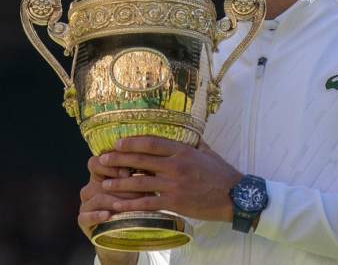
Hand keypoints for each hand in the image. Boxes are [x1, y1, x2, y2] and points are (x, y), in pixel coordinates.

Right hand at [79, 156, 143, 264]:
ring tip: (130, 204)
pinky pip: (86, 217)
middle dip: (119, 185)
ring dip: (115, 200)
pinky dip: (97, 216)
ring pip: (97, 198)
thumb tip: (150, 165)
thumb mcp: (139, 189)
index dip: (110, 165)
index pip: (96, 162)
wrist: (127, 234)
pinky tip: (107, 215)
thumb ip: (140, 176)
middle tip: (136, 190)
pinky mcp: (83, 221)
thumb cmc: (136, 205)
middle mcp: (91, 188)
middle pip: (97, 180)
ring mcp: (86, 204)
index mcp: (101, 176)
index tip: (128, 172)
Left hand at [99, 137, 243, 221]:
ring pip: (139, 183)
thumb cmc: (222, 174)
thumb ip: (193, 143)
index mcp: (182, 151)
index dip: (131, 143)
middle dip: (118, 160)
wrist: (235, 196)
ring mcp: (174, 185)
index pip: (151, 143)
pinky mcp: (174, 203)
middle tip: (102, 160)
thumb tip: (185, 132)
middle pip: (140, 161)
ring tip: (104, 184)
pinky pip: (148, 203)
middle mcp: (175, 166)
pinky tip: (118, 205)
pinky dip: (131, 204)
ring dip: (119, 184)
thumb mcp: (207, 152)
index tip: (117, 143)